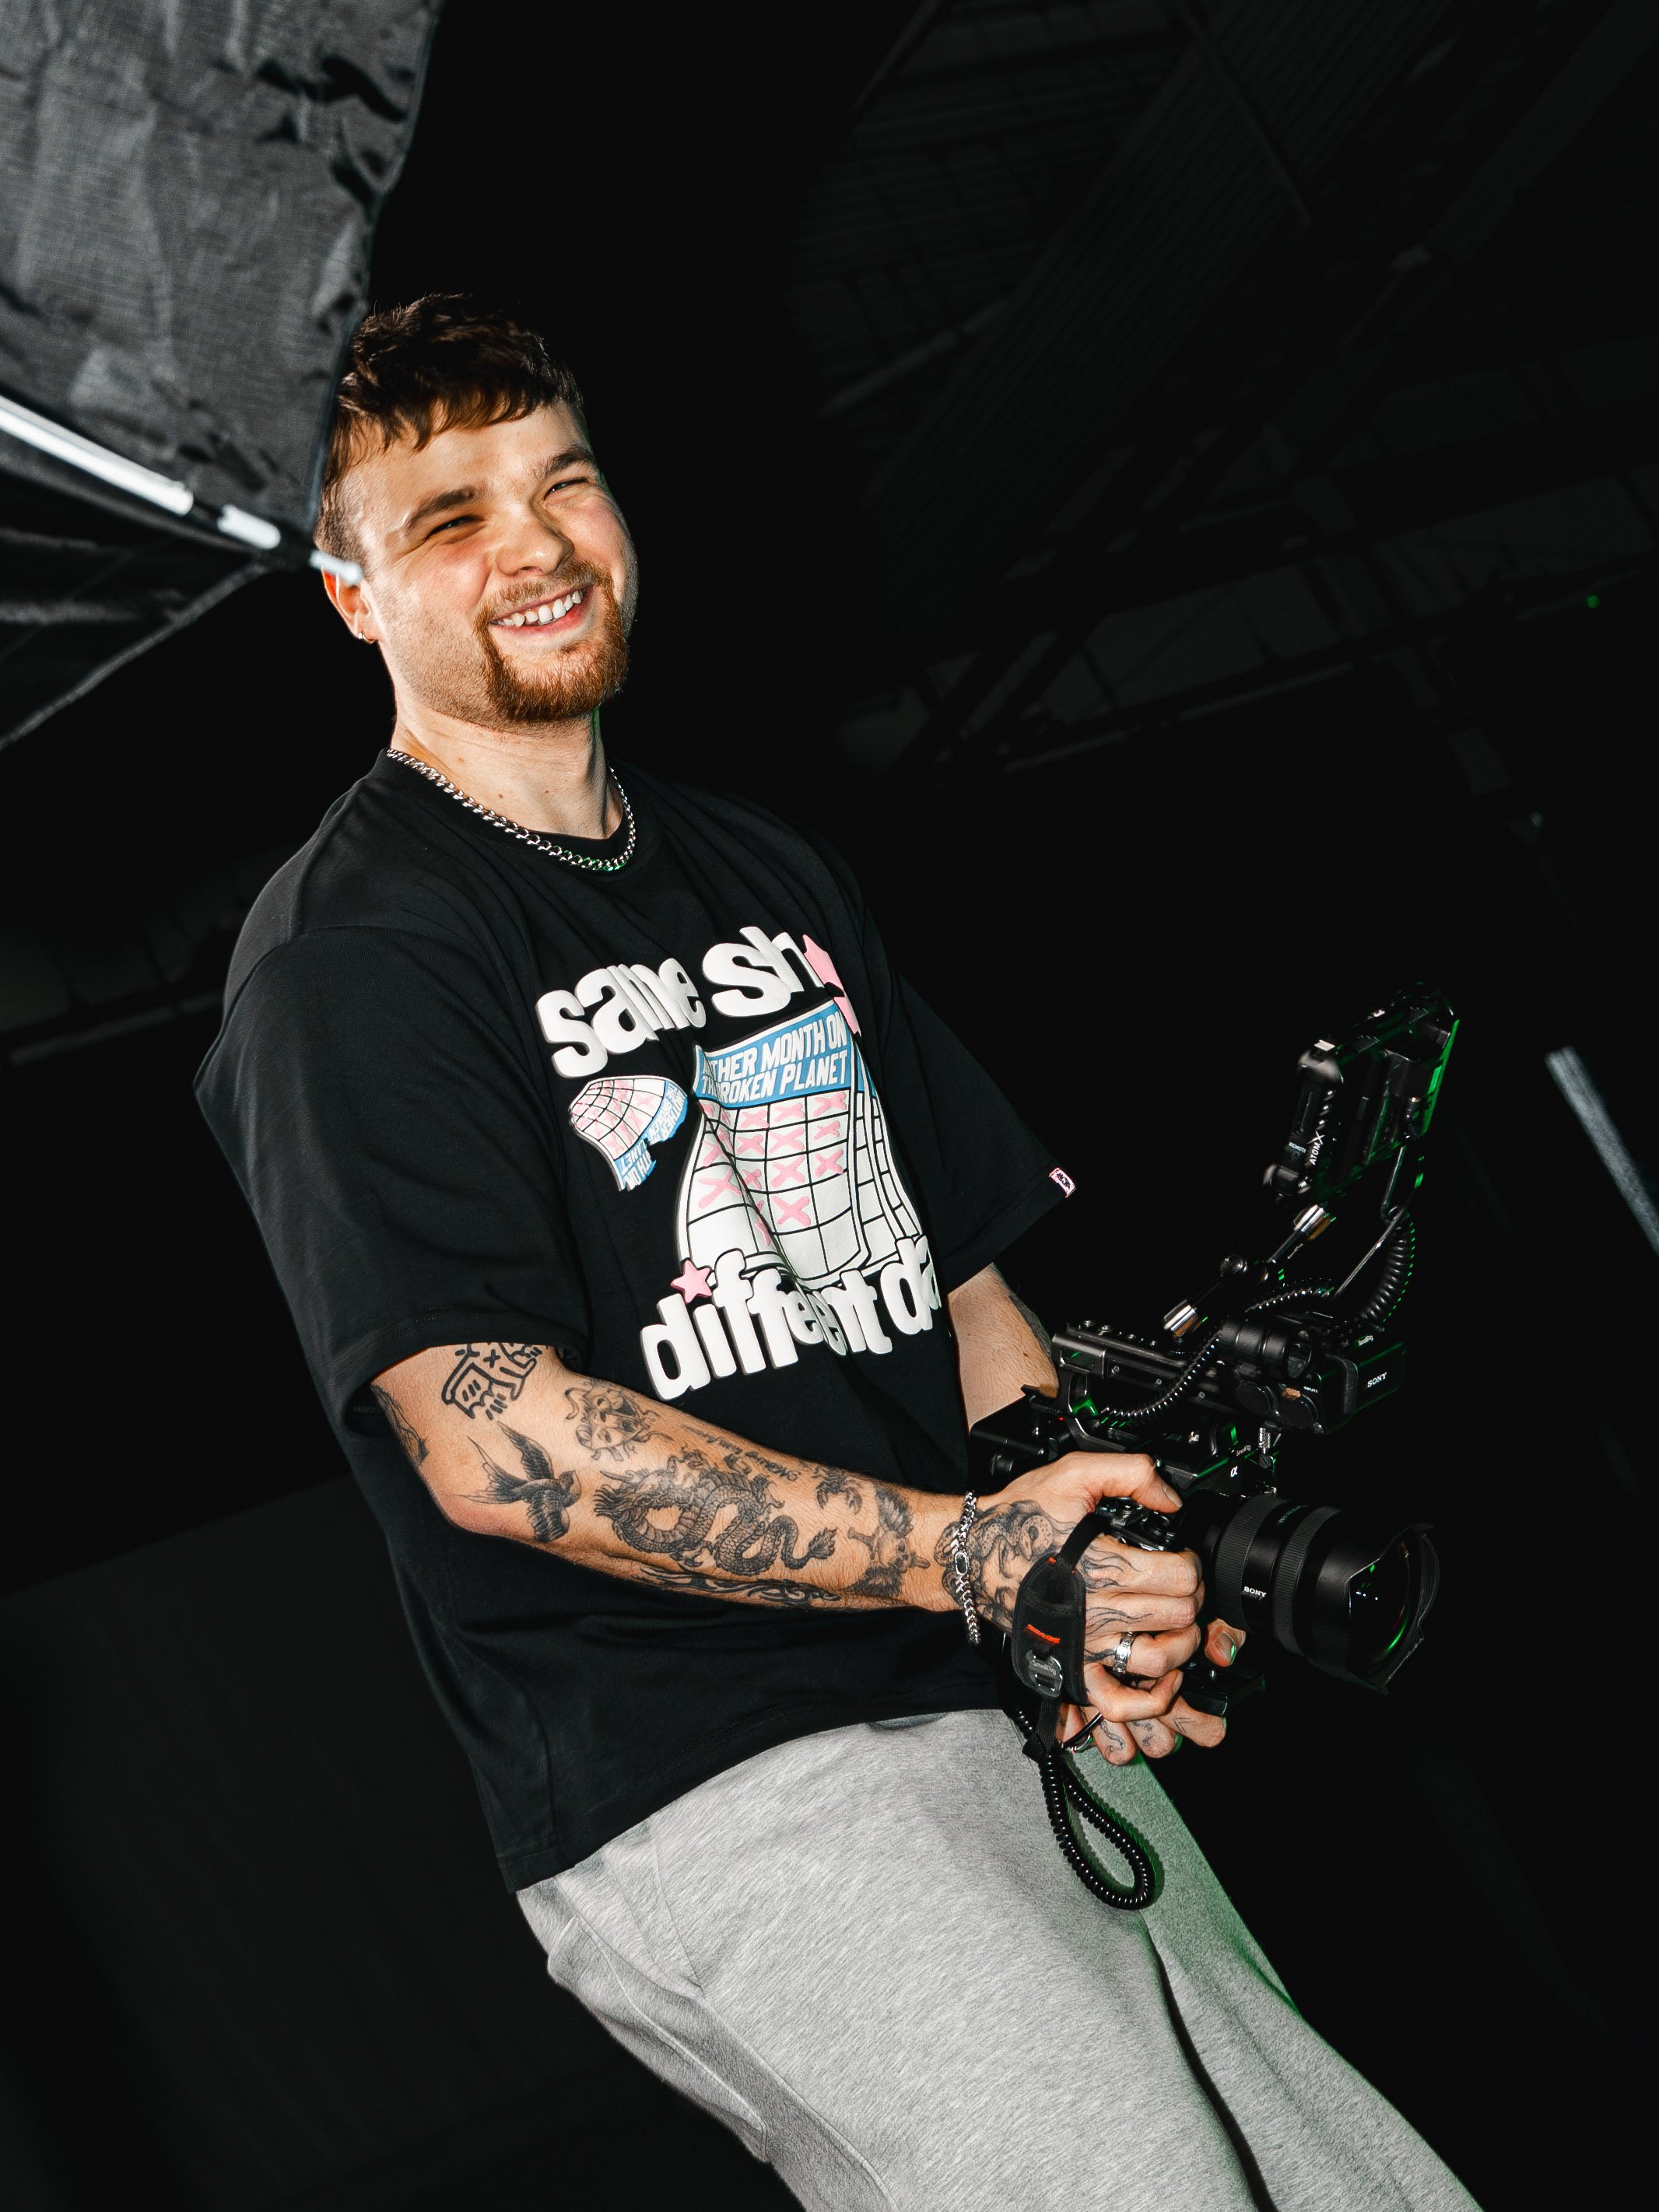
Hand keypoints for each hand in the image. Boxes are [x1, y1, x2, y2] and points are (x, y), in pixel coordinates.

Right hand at [962, 1449, 1243, 1760]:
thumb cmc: (1019, 1518)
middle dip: (1192, 1598)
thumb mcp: (1073, 1474)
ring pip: (1159, 1659)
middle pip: (1178, 1616)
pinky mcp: (1073, 1662)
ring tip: (1178, 1624)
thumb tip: (1171, 1500)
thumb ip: (1130, 1473)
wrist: (974, 1556)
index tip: (1184, 1558)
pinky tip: (1157, 1672)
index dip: (1192, 1564)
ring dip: (1181, 1642)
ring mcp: (1086, 1642)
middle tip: (1184, 1586)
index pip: (1179, 1577)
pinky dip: (1148, 1694)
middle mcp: (1097, 1610)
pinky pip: (1118, 1698)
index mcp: (1103, 1565)